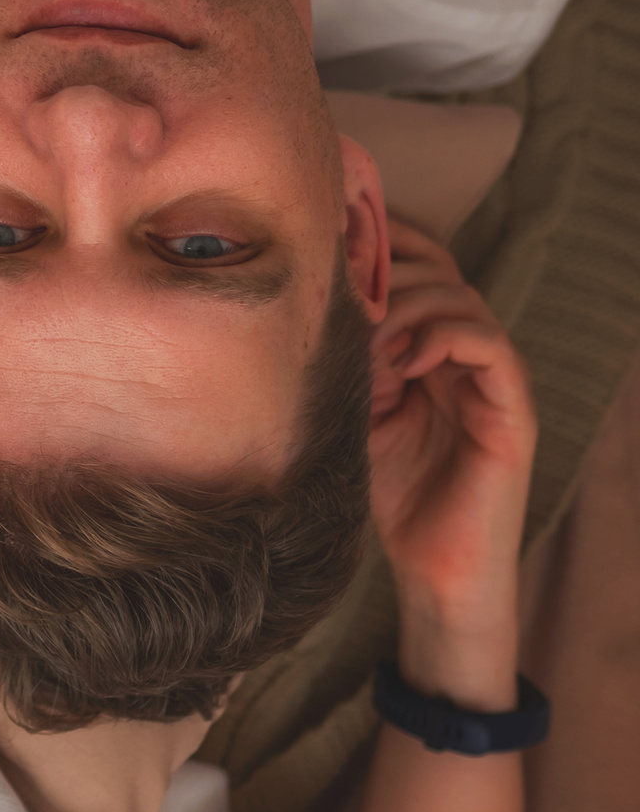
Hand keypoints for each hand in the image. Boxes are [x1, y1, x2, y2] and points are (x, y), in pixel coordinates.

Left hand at [368, 219, 533, 702]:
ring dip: (409, 304)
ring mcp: (491, 380)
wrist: (431, 568)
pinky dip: (445, 338)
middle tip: (345, 299)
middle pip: (439, 270)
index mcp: (426, 346)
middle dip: (387, 270)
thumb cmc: (387, 492)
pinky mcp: (511, 411)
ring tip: (370, 338)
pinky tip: (404, 362)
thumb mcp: (350, 409)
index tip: (329, 244)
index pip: (417, 267)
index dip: (380, 243)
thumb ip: (340, 359)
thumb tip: (300, 304)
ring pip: (463, 299)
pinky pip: (491, 346)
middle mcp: (463, 354)